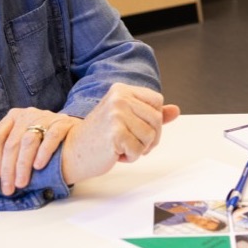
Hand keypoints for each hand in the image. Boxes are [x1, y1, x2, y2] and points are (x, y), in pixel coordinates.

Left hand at [0, 109, 78, 195]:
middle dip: (9, 168)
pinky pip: (51, 137)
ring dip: (23, 165)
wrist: (76, 136)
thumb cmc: (42, 140)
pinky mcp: (63, 123)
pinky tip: (39, 166)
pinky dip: (43, 153)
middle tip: (8, 188)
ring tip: (22, 183)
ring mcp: (47, 117)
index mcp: (14, 116)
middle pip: (12, 142)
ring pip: (29, 141)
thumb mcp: (18, 138)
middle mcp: (29, 114)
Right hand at [60, 83, 179, 184]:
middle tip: (129, 142)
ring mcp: (117, 114)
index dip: (153, 119)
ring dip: (139, 148)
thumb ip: (150, 113)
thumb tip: (176, 110)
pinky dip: (130, 157)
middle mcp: (119, 98)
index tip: (137, 127)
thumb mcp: (125, 117)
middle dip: (149, 137)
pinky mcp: (115, 133)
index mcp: (122, 90)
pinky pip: (139, 150)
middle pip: (157, 120)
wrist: (72, 150)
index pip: (157, 101)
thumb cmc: (100, 135)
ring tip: (120, 146)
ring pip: (150, 136)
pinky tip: (115, 153)